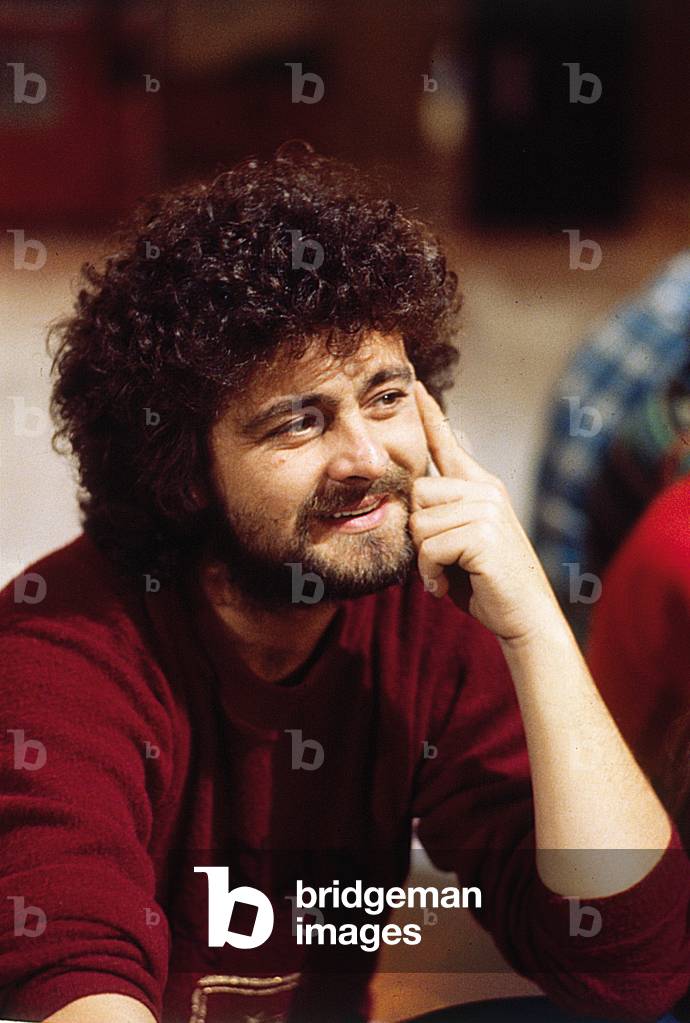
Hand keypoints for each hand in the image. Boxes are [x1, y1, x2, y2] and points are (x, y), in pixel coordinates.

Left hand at [410, 382, 561, 645]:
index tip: (415, 388)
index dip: (430, 416)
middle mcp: (486, 491)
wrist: (524, 617)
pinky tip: (445, 586)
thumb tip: (416, 494)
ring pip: (419, 524)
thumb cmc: (486, 583)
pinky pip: (429, 549)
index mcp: (481, 487)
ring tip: (446, 574)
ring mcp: (487, 511)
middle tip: (438, 560)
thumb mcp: (461, 542)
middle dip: (417, 532)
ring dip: (424, 560)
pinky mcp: (482, 536)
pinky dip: (430, 574)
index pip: (448, 445)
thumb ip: (443, 515)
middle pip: (417, 492)